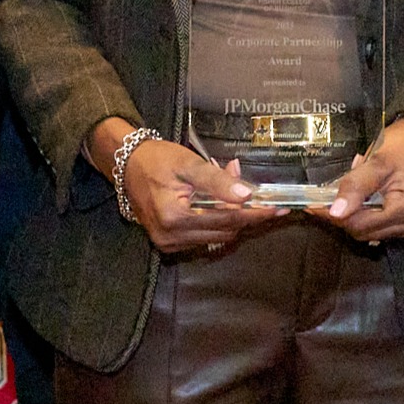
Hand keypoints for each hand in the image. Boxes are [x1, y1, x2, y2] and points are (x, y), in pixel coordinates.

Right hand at [88, 119, 282, 254]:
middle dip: (244, 215)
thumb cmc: (157, 159)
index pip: (227, 220)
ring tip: (234, 192)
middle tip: (259, 194)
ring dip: (230, 218)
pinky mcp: (168, 244)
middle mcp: (171, 238)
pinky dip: (216, 221)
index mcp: (175, 218)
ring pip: (216, 237)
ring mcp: (168, 244)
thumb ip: (217, 180)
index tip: (277, 209)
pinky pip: (203, 237)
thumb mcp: (188, 163)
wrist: (126, 165)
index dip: (255, 214)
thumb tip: (247, 195)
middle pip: (224, 233)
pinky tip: (217, 203)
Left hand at [313, 117, 403, 241]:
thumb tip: (335, 212)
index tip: (312, 205)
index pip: (360, 224)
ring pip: (372, 232)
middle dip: (346, 214)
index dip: (334, 215)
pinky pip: (383, 227)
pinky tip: (368, 197)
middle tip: (331, 193)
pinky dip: (370, 215)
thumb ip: (356, 186)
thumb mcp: (378, 160)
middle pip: (365, 232)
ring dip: (357, 214)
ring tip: (355, 190)